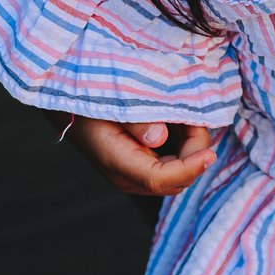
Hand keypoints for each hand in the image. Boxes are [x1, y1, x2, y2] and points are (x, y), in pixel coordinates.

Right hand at [51, 113, 219, 196]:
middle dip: (194, 152)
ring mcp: (134, 175)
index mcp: (116, 161)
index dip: (189, 169)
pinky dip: (182, 145)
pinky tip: (177, 120)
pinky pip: (171, 164)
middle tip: (195, 116)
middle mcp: (127, 176)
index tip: (209, 153)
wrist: (64, 101)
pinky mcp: (141, 166)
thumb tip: (159, 137)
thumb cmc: (86, 95)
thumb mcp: (109, 98)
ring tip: (184, 114)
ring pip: (177, 173)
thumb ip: (135, 119)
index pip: (160, 179)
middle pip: (175, 180)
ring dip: (189, 147)